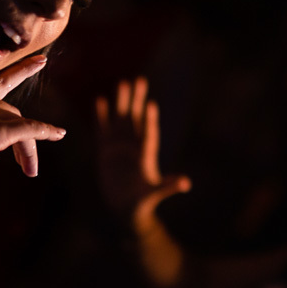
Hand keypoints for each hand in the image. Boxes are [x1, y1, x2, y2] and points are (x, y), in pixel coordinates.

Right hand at [0, 55, 63, 177]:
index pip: (1, 80)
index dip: (22, 71)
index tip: (41, 60)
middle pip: (15, 117)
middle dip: (23, 144)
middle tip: (27, 169)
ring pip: (24, 130)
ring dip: (30, 153)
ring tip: (30, 172)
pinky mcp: (2, 129)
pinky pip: (32, 129)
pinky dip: (47, 131)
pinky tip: (59, 134)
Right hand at [94, 77, 189, 222]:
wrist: (126, 207)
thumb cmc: (142, 202)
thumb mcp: (155, 194)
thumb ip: (168, 187)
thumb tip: (186, 184)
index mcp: (146, 155)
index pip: (148, 135)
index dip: (150, 121)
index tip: (151, 105)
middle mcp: (134, 147)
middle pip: (136, 120)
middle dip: (137, 100)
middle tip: (140, 80)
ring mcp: (120, 147)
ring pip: (121, 120)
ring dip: (121, 102)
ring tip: (123, 82)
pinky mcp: (106, 151)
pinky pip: (103, 130)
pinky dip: (101, 116)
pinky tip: (100, 100)